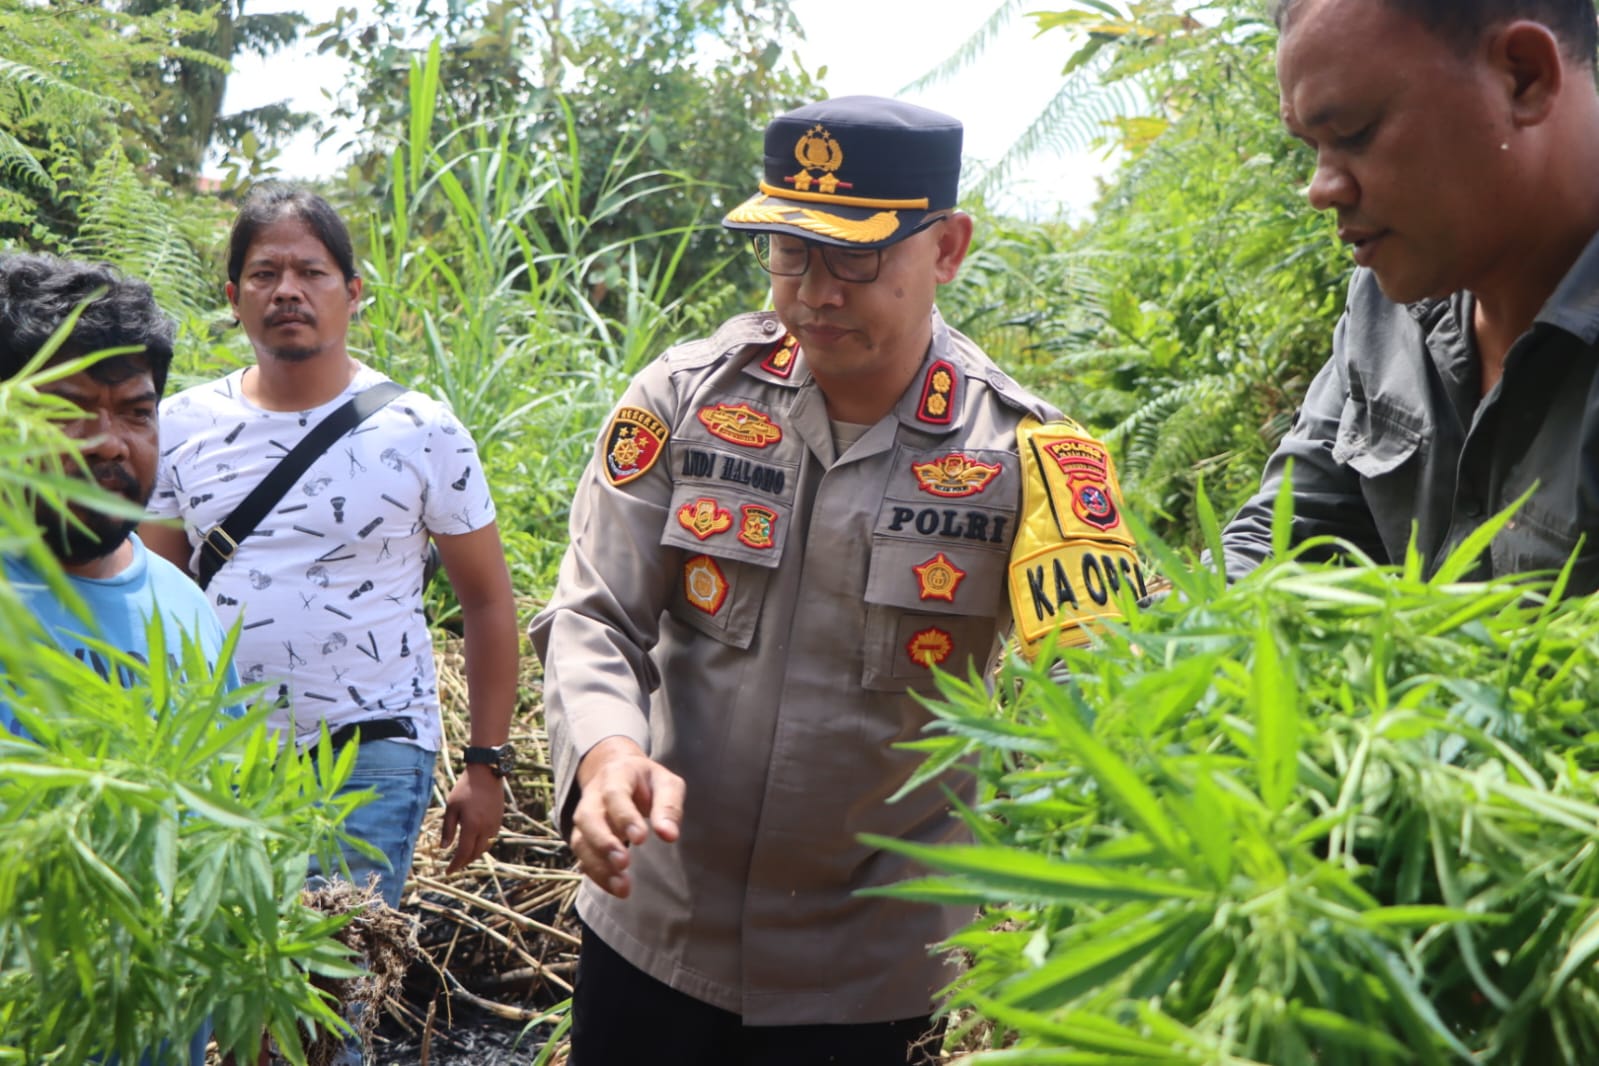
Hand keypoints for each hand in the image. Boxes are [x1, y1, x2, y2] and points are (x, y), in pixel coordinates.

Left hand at [440, 764, 505, 873]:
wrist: (486, 773)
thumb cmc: (464, 789)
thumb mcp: (451, 808)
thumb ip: (447, 829)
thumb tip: (444, 848)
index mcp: (472, 826)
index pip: (463, 853)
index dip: (455, 865)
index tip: (448, 872)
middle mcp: (485, 829)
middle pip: (475, 854)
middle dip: (464, 862)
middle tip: (454, 866)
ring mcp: (494, 825)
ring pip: (484, 847)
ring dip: (474, 854)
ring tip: (463, 855)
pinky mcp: (499, 820)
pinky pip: (490, 838)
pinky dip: (481, 843)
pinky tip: (474, 841)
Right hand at [571, 736, 684, 897]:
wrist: (616, 770)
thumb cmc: (646, 781)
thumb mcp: (665, 783)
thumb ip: (669, 806)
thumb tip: (669, 836)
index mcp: (616, 775)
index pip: (615, 795)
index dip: (625, 817)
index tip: (641, 839)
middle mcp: (594, 796)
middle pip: (588, 818)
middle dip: (603, 843)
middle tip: (624, 864)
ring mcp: (584, 816)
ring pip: (580, 841)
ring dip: (598, 865)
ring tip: (622, 887)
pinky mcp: (584, 836)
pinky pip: (582, 857)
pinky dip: (596, 874)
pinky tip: (615, 888)